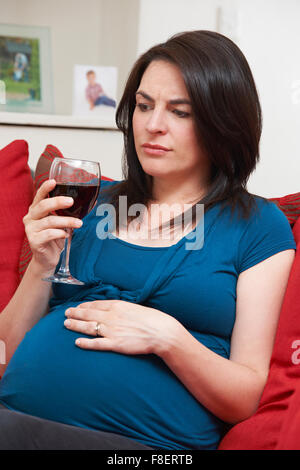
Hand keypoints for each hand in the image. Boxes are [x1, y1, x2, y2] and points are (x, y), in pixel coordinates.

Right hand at [23, 179, 82, 274]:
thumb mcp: (59, 223)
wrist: (47, 258)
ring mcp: (30, 229)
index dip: (45, 188)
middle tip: (71, 201)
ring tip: (78, 223)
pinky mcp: (34, 241)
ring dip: (66, 221)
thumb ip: (63, 213)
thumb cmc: (54, 238)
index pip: (39, 196)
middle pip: (43, 206)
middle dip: (58, 202)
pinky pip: (48, 234)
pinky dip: (59, 233)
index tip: (54, 182)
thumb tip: (83, 204)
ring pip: (49, 221)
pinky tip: (66, 234)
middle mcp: (30, 218)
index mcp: (36, 210)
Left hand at [64, 300, 180, 355]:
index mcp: (117, 306)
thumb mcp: (134, 308)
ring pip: (89, 327)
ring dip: (76, 325)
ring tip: (66, 324)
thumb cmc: (151, 319)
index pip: (96, 305)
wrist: (160, 331)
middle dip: (75, 314)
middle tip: (65, 314)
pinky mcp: (115, 344)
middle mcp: (112, 317)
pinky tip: (77, 342)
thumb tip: (113, 308)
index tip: (77, 307)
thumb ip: (121, 309)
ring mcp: (112, 330)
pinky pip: (97, 344)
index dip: (84, 306)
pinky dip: (86, 343)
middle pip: (88, 314)